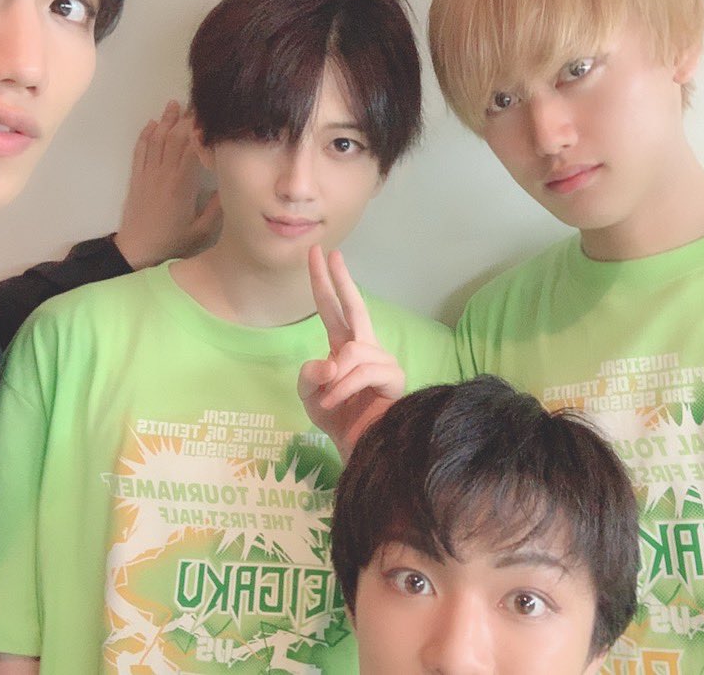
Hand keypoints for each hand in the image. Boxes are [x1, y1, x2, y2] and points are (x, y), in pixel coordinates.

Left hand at [113, 100, 221, 267]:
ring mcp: (148, 174)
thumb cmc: (171, 241)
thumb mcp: (201, 231)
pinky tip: (152, 124)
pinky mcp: (137, 177)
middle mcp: (163, 174)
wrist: (136, 249)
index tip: (209, 115)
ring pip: (156, 140)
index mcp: (181, 185)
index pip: (191, 148)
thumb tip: (232, 185)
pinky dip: (145, 135)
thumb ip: (217, 208)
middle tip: (196, 102)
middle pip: (174, 138)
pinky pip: (140, 151)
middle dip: (184, 118)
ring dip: (165, 120)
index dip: (199, 129)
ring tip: (174, 104)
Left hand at [297, 245, 405, 461]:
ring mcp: (382, 361)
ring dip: (333, 379)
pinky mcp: (394, 377)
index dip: (325, 283)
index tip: (319, 254)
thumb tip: (331, 360)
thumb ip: (309, 375)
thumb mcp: (310, 397)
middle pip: (356, 306)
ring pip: (351, 350)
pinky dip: (342, 388)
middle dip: (340, 280)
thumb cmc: (339, 421)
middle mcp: (365, 349)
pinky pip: (360, 371)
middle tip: (328, 253)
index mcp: (344, 349)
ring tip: (328, 400)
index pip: (333, 309)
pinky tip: (336, 402)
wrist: (361, 450)